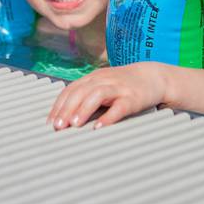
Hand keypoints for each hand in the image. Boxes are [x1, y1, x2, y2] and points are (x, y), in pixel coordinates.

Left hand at [47, 62, 165, 129]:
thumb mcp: (102, 86)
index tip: (50, 121)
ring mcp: (117, 87)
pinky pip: (119, 107)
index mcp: (92, 78)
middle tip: (58, 126)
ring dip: (83, 109)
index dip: (59, 105)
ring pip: (97, 95)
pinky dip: (108, 117)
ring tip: (74, 124)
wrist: (152, 76)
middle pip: (80, 92)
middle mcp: (102, 80)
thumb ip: (86, 96)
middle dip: (66, 109)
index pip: (71, 90)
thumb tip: (66, 116)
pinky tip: (100, 126)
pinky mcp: (132, 97)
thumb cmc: (123, 84)